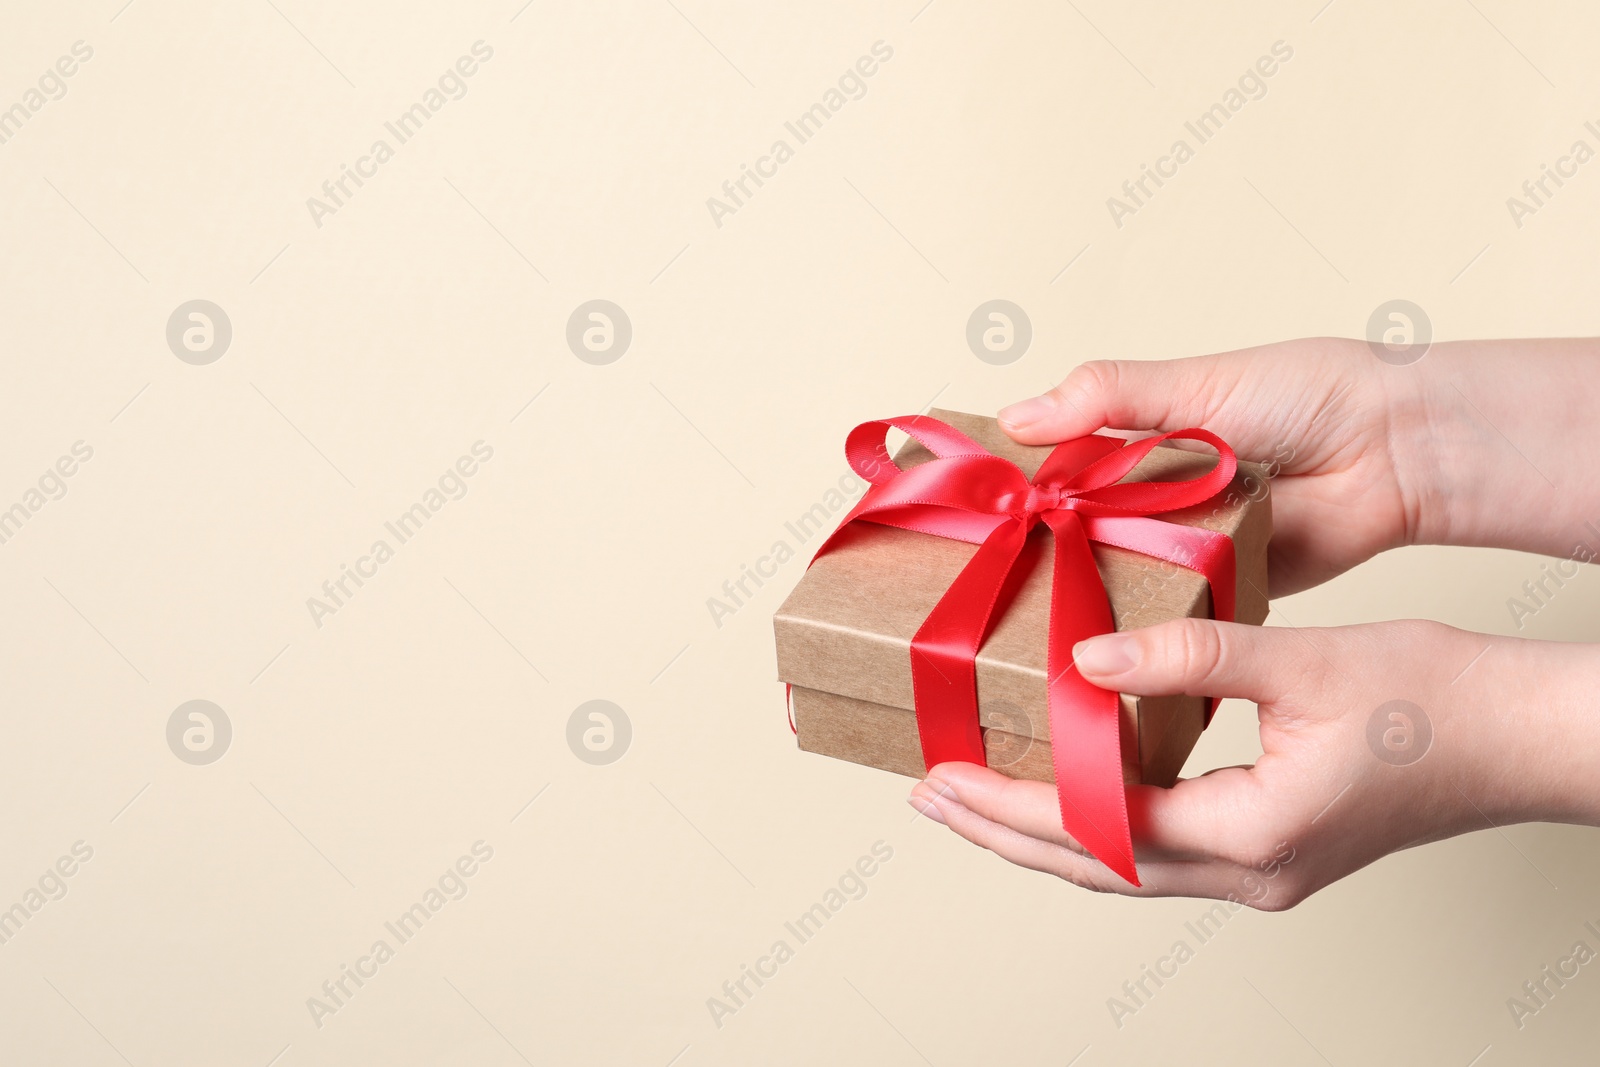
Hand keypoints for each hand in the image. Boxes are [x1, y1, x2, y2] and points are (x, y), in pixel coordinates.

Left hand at [906, 617, 1599, 906]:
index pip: (1094, 828)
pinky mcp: (1273, 854)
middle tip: (929, 797)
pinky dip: (1098, 829)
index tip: (944, 774)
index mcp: (1251, 834)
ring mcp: (1263, 874)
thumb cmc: (1435, 699)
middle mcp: (1250, 874)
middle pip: (1093, 866)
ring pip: (1124, 867)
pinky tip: (1069, 796)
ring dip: (1044, 834)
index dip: (1010, 802)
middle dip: (1004, 830)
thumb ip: (1189, 653)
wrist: (1521, 737)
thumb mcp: (1302, 661)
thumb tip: (1089, 656)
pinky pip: (1159, 853)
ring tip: (976, 801)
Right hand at [996, 338, 1420, 596]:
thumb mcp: (1193, 383)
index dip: (1012, 492)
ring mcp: (1184, 547)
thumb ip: (1106, 397)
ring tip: (1032, 616)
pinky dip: (1148, 623)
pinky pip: (1173, 612)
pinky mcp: (1221, 590)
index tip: (964, 515)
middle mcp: (1151, 498)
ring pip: (1118, 578)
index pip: (1053, 470)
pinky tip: (1101, 638)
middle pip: (1074, 534)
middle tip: (986, 577)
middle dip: (1039, 553)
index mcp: (1136, 442)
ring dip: (1087, 592)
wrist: (1392, 451)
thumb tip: (1016, 417)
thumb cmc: (1302, 395)